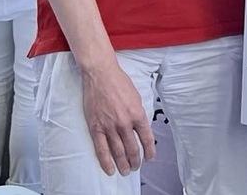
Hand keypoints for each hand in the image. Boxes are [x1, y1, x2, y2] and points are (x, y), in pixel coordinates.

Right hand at [80, 59, 153, 175]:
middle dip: (136, 160)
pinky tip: (110, 169)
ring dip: (123, 164)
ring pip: (118, 152)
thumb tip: (141, 128)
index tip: (149, 157)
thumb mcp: (137, 97)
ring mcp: (109, 126)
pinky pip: (101, 149)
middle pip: (132, 148)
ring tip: (126, 171)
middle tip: (136, 167)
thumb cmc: (119, 83)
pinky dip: (106, 162)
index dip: (149, 151)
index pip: (146, 138)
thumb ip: (139, 114)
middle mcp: (125, 123)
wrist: (101, 75)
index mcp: (137, 114)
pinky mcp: (96, 128)